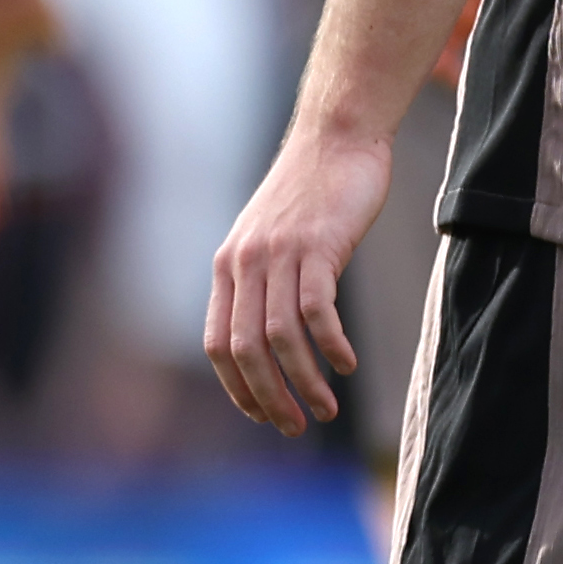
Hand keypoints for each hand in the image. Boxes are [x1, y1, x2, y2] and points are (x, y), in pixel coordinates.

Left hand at [205, 122, 391, 436]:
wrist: (336, 137)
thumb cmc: (311, 195)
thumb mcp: (270, 240)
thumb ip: (263, 284)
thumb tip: (269, 341)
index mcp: (228, 268)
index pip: (217, 345)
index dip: (238, 388)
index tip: (264, 415)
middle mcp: (245, 263)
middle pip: (246, 350)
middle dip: (270, 397)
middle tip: (296, 426)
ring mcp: (279, 253)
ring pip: (280, 336)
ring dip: (303, 381)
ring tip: (326, 409)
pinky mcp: (317, 244)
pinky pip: (316, 310)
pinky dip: (329, 346)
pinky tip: (345, 366)